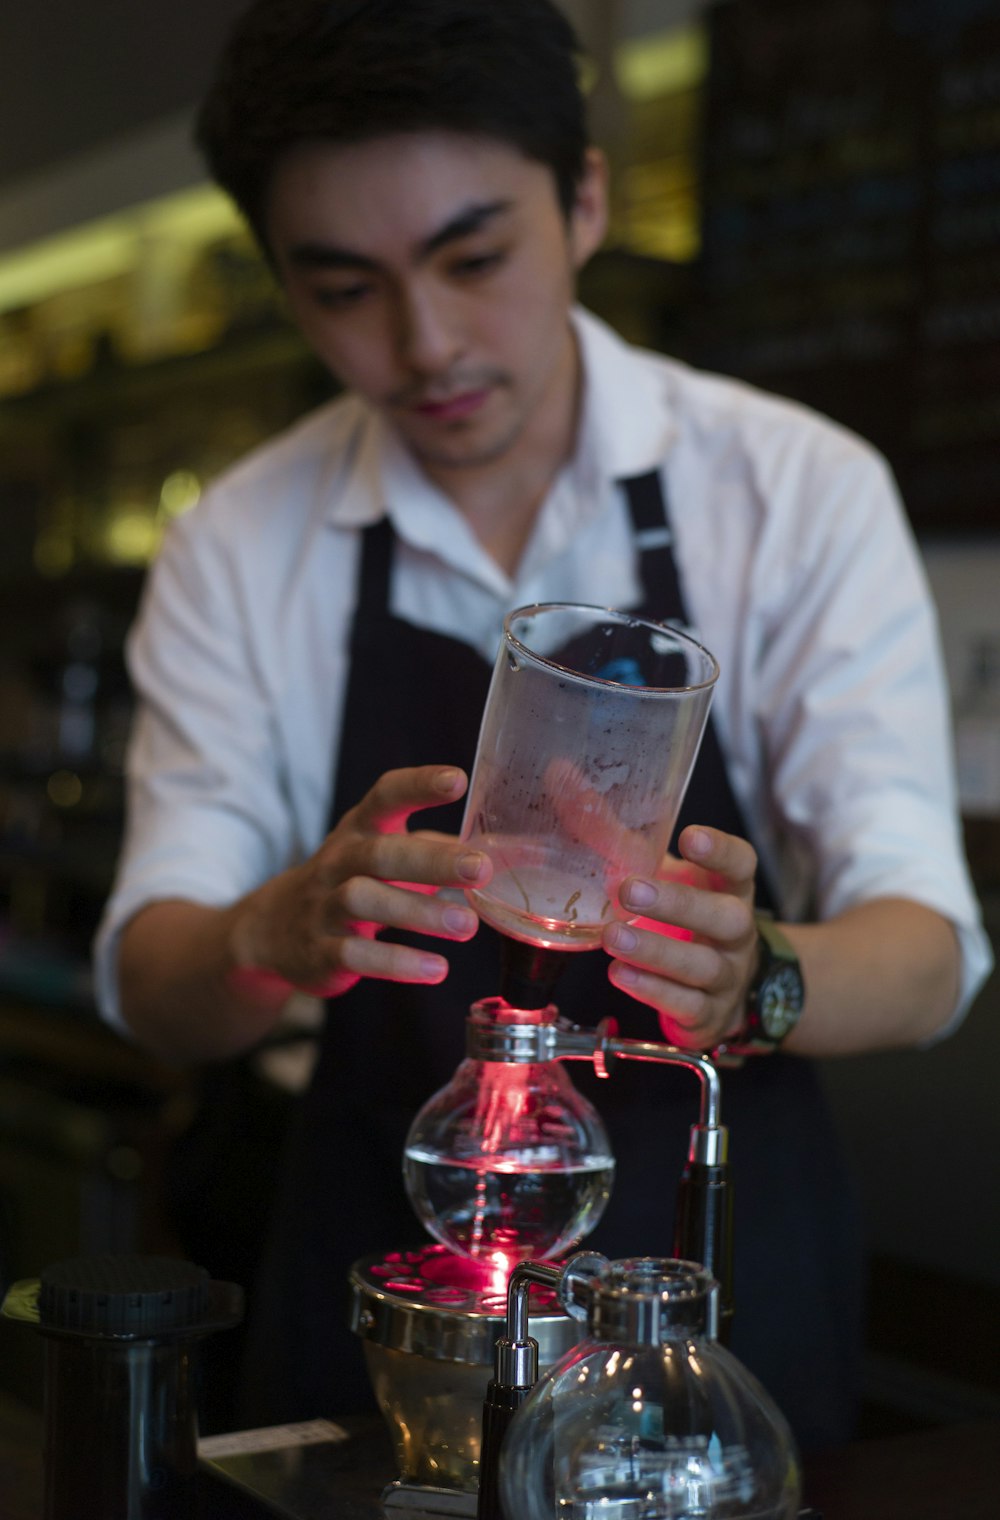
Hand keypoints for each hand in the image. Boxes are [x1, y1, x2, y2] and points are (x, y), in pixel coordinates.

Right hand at [233, 765, 491, 997]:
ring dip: (419, 911)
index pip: (386, 796)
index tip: (458, 780)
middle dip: (432, 859)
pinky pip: (356, 955)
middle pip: (380, 853)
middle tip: (481, 868)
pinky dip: (398, 963)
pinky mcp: (320, 951)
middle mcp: (338, 861)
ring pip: (364, 900)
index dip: (419, 786)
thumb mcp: (381, 855)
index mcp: (359, 830)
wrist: (274, 929)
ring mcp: (324, 906)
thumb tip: (488, 851)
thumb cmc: (349, 881)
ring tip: (466, 925)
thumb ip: (430, 850)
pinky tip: (436, 968)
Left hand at [600, 825, 757, 1051]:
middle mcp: (736, 933)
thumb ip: (615, 836)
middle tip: (630, 890)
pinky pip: (686, 1005)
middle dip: (679, 904)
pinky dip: (652, 990)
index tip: (689, 837)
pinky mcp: (707, 1015)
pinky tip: (620, 974)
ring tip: (614, 937)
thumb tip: (562, 780)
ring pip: (703, 966)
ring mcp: (726, 976)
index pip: (740, 865)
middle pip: (725, 917)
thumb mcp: (657, 874)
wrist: (722, 988)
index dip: (720, 851)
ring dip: (656, 952)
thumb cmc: (682, 918)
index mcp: (729, 889)